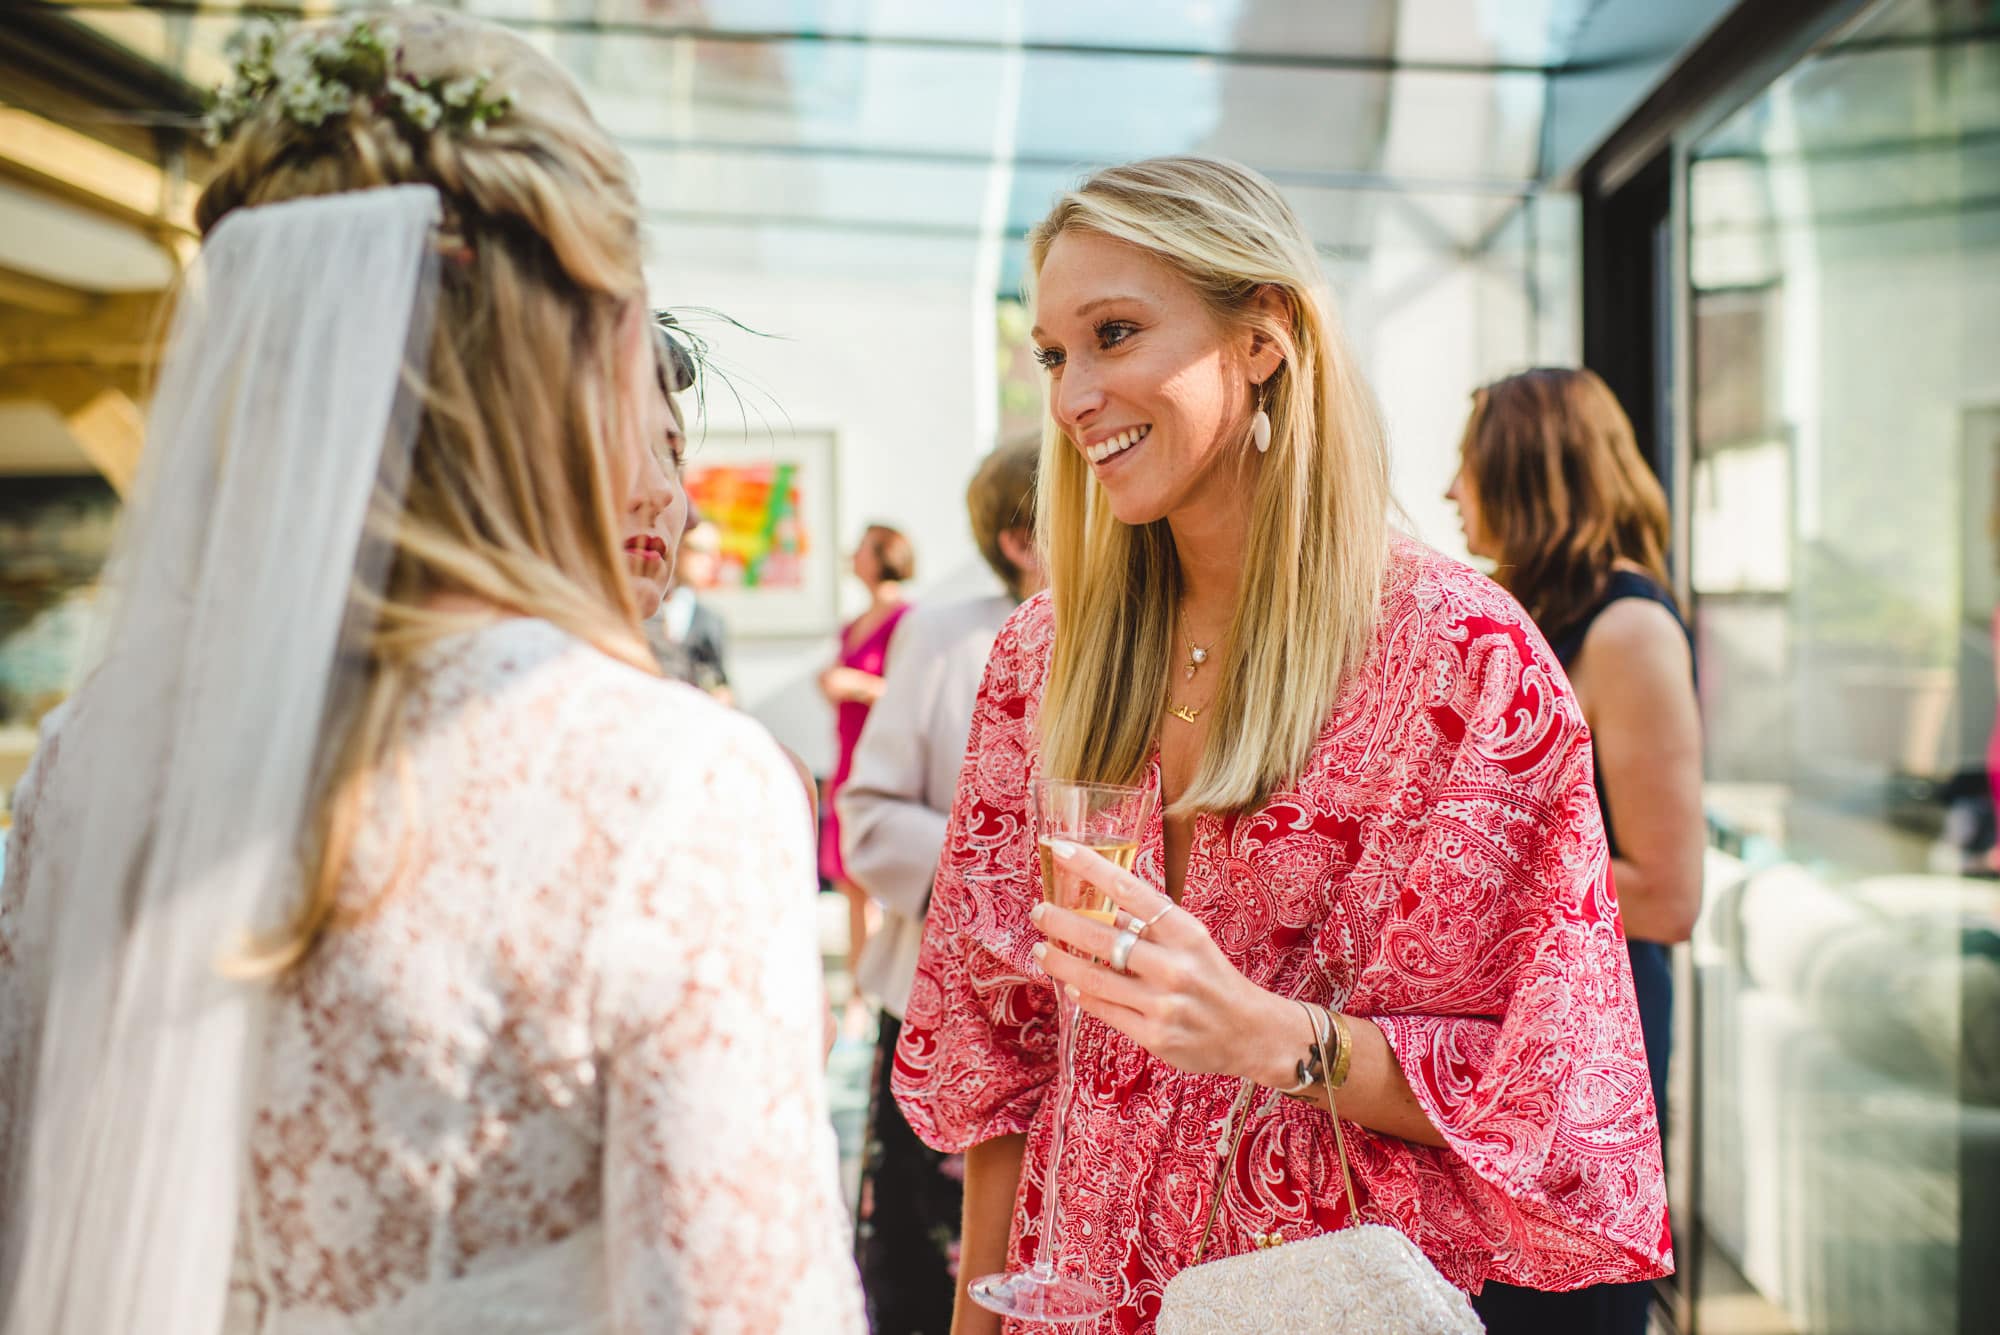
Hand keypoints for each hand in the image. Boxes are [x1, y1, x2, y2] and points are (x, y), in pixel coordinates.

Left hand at [1029, 839, 1300, 1083]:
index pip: (1131, 891)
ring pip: (1094, 977)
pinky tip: (1069, 984)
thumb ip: (1151, 925)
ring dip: (1060, 962)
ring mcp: (1162, 1003)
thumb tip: (1103, 905)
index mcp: (1185, 932)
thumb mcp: (1192, 941)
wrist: (1250, 1033)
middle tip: (1038, 911)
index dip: (1093, 867)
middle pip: (1102, 935)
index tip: (1061, 850)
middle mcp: (1174, 965)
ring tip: (1040, 949)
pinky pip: (1104, 1010)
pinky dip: (1082, 994)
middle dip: (1061, 921)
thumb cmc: (1213, 978)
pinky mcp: (1153, 1035)